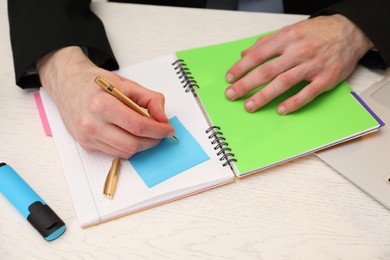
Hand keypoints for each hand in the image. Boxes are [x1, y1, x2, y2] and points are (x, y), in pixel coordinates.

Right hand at [37, 46, 174, 157]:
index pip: (138, 125)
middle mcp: (92, 124)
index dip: (158, 130)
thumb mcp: (126, 83)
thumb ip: (150, 99)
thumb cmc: (95, 83)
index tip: (168, 129)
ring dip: (142, 145)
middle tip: (161, 133)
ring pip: (125, 152)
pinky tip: (131, 134)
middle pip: (133, 144)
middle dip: (153, 141)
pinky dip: (128, 146)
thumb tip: (163, 118)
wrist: (67, 84)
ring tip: (147, 133)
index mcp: (101, 104)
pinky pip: (115, 153)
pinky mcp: (86, 144)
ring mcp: (88, 137)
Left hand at [225, 14, 373, 113]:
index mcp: (287, 38)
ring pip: (284, 83)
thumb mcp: (290, 30)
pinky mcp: (326, 78)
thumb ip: (266, 42)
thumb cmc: (318, 32)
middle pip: (267, 70)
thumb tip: (245, 54)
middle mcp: (298, 51)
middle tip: (232, 94)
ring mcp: (313, 66)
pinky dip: (293, 103)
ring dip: (264, 96)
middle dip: (246, 84)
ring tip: (249, 105)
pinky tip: (280, 110)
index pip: (258, 55)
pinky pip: (307, 93)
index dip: (241, 67)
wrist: (351, 31)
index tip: (230, 78)